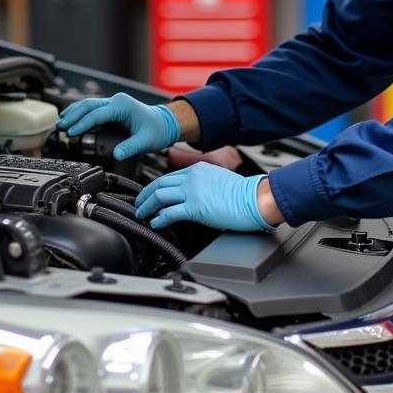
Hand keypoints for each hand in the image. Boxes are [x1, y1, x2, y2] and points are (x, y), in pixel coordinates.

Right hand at [56, 93, 178, 159]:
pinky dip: (81, 114)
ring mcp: (114, 103)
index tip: (71, 133)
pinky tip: (71, 119)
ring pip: (88, 105)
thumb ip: (130, 147)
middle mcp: (117, 101)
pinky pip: (93, 109)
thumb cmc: (157, 130)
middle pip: (88, 106)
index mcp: (123, 106)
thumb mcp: (146, 141)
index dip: (82, 124)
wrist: (165, 123)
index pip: (97, 114)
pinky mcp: (112, 109)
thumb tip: (117, 154)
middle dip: (73, 116)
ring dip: (74, 113)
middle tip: (60, 127)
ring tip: (60, 123)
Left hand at [134, 162, 275, 231]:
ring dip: (147, 206)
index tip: (149, 195)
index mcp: (198, 169)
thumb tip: (192, 195)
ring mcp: (192, 192)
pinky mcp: (195, 207)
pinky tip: (155, 223)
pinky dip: (159, 219)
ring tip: (142, 215)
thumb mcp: (218, 180)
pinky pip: (169, 213)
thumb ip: (202, 184)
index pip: (169, 176)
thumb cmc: (242, 193)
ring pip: (159, 196)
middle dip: (144, 196)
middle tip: (138, 204)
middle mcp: (192, 177)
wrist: (254, 199)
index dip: (155, 187)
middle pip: (159, 184)